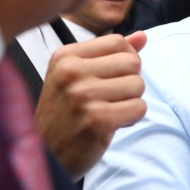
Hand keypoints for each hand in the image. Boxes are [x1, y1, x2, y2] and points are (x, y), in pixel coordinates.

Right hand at [35, 32, 146, 179]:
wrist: (47, 154)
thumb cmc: (66, 112)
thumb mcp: (79, 75)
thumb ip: (111, 54)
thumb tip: (142, 36)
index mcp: (65, 56)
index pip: (118, 42)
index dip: (125, 60)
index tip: (109, 78)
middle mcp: (71, 72)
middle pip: (132, 62)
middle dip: (129, 82)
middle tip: (109, 98)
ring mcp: (83, 96)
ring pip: (139, 85)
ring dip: (131, 101)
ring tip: (108, 110)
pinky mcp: (97, 119)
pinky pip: (139, 108)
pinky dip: (131, 117)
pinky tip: (111, 124)